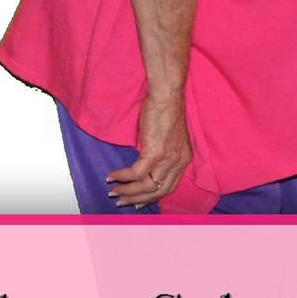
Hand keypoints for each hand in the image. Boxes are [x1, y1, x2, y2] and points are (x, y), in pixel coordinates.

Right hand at [107, 89, 192, 208]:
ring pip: (146, 185)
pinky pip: (135, 173)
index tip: (137, 202)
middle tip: (120, 201)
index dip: (152, 197)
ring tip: (113, 191)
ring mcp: (169, 157)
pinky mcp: (155, 151)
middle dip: (137, 199)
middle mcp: (180, 161)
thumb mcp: (170, 139)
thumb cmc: (165, 112)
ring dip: (127, 191)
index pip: (170, 187)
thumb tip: (146, 170)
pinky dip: (121, 176)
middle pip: (159, 191)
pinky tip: (111, 176)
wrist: (167, 95)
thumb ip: (163, 156)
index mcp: (184, 159)